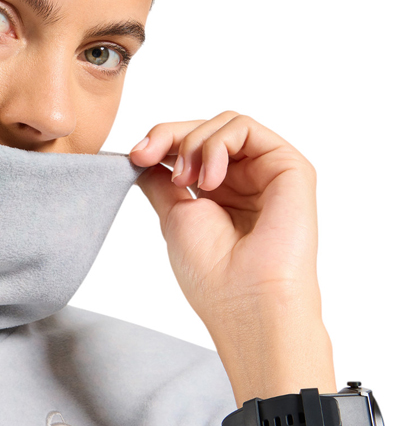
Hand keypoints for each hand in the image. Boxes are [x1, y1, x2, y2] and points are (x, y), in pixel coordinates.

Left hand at [130, 112, 336, 409]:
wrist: (247, 302)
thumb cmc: (213, 276)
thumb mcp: (175, 218)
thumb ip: (161, 183)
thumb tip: (142, 156)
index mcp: (220, 195)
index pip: (189, 148)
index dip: (159, 142)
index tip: (135, 156)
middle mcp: (246, 181)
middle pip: (205, 130)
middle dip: (169, 136)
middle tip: (147, 157)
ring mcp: (268, 173)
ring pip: (225, 124)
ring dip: (193, 143)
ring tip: (187, 183)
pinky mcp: (290, 167)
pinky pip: (246, 129)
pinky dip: (217, 144)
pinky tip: (208, 179)